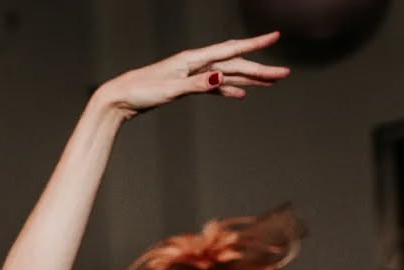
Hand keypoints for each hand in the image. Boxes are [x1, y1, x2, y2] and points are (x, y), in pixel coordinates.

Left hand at [96, 32, 288, 115]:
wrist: (119, 99)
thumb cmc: (140, 91)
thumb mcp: (170, 90)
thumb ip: (197, 84)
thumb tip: (222, 77)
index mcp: (193, 60)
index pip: (230, 49)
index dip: (254, 44)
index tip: (275, 36)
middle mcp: (195, 63)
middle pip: (235, 63)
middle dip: (260, 69)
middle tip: (284, 74)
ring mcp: (192, 74)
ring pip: (227, 74)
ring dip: (249, 78)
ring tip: (271, 82)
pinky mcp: (186, 86)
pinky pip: (214, 86)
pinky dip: (228, 89)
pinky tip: (239, 94)